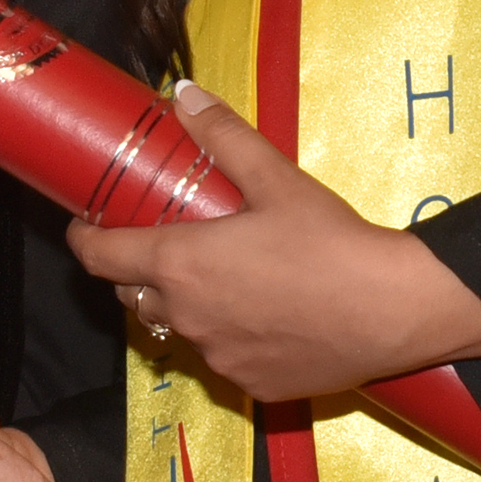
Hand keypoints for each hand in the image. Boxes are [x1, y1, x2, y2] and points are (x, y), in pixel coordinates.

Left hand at [66, 83, 480, 399]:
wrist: (395, 310)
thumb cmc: (331, 242)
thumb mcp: (276, 178)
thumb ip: (223, 136)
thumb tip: (184, 94)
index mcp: (179, 266)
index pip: (99, 257)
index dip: (85, 238)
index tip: (87, 223)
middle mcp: (187, 318)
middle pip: (134, 295)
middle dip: (138, 270)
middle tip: (168, 241)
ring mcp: (217, 358)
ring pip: (180, 330)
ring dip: (187, 305)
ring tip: (226, 277)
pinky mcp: (251, 387)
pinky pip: (222, 359)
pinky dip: (229, 337)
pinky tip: (265, 315)